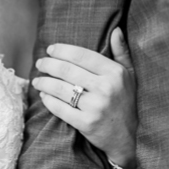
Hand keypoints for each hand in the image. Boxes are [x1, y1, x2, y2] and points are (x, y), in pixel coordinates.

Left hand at [33, 28, 137, 168]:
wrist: (131, 138)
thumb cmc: (127, 104)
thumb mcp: (130, 77)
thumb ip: (122, 53)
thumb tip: (115, 30)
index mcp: (115, 73)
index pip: (82, 55)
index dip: (62, 50)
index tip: (50, 50)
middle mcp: (106, 88)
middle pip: (67, 70)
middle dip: (48, 64)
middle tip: (40, 63)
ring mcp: (96, 107)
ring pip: (60, 88)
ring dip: (44, 82)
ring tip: (37, 80)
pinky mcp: (87, 123)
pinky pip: (60, 108)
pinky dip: (48, 100)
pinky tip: (44, 96)